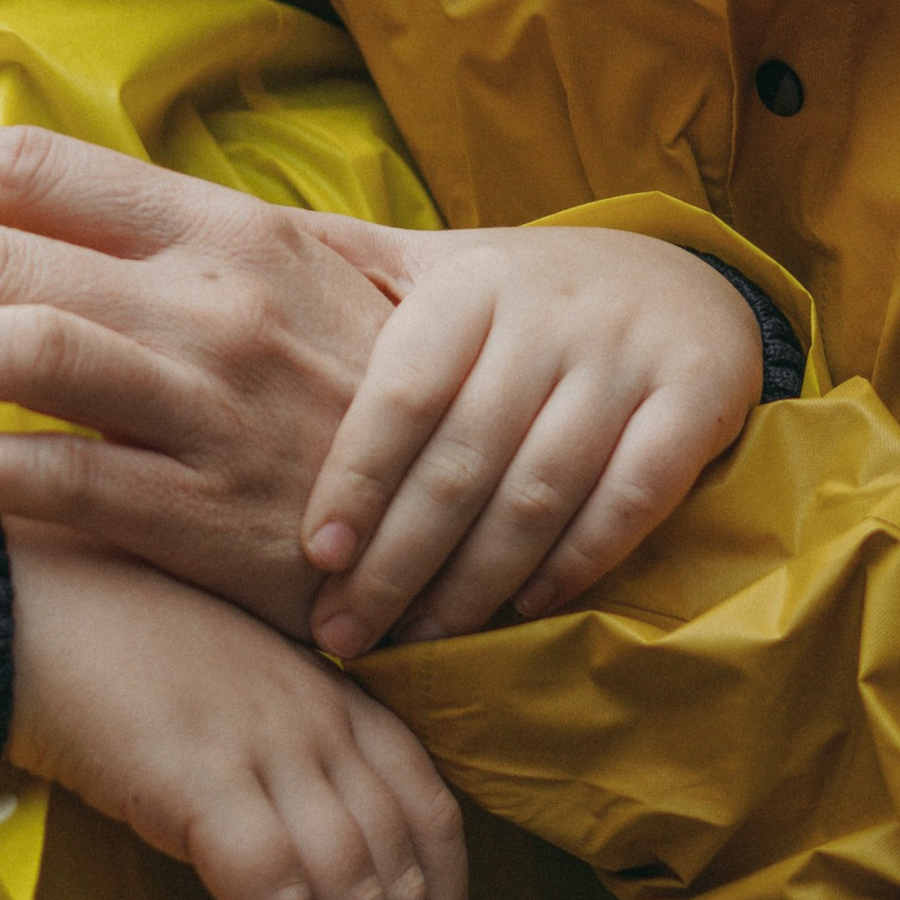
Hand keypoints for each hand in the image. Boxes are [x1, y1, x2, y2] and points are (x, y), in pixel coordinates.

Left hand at [0, 126, 394, 629]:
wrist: (475, 518)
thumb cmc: (368, 395)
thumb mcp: (290, 284)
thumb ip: (168, 252)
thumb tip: (26, 225)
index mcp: (225, 230)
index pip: (38, 171)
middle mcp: (212, 304)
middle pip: (0, 252)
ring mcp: (208, 409)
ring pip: (15, 349)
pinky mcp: (204, 519)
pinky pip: (52, 483)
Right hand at [4, 523, 466, 899]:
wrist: (23, 601)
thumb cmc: (112, 649)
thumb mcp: (229, 694)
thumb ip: (284, 753)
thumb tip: (314, 871)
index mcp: (337, 697)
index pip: (433, 816)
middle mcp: (321, 722)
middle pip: (405, 875)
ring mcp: (268, 751)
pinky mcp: (206, 786)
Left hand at [299, 226, 763, 657]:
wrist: (681, 278)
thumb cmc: (520, 294)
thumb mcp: (434, 262)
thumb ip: (339, 268)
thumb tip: (204, 258)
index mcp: (470, 283)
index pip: (406, 387)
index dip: (359, 473)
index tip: (315, 555)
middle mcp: (550, 316)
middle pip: (465, 456)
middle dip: (400, 559)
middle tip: (344, 636)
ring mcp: (626, 359)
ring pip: (542, 489)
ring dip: (476, 581)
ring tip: (418, 641)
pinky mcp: (695, 402)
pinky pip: (631, 499)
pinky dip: (576, 562)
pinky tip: (522, 611)